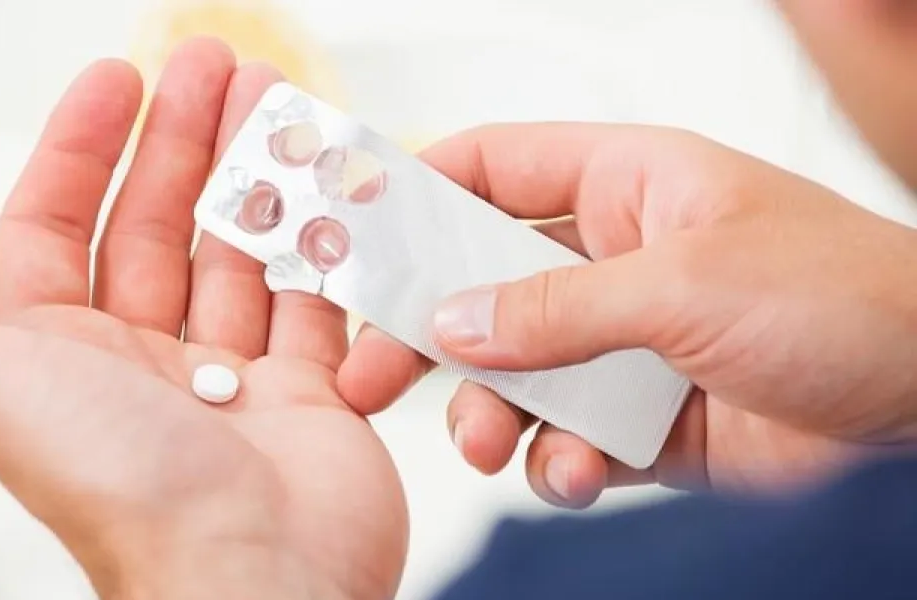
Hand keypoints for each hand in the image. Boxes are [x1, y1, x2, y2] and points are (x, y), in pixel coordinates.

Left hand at [0, 39, 405, 598]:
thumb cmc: (125, 495)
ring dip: (254, 178)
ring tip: (276, 107)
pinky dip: (319, 245)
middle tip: (214, 68)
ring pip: (235, 252)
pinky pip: (308, 299)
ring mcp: (226, 377)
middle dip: (183, 141)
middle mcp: (140, 364)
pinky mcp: (302, 392)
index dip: (80, 148)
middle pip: (157, 226)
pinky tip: (326, 193)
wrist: (259, 576)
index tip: (117, 82)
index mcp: (59, 357)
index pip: (59, 227)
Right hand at [339, 124, 916, 507]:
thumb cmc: (849, 299)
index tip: (352, 236)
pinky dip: (553, 461)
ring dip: (488, 409)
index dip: (417, 193)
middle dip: (427, 328)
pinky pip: (563, 437)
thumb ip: (557, 306)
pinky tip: (571, 473)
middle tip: (371, 370)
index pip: (494, 168)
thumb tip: (453, 323)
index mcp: (626, 185)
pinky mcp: (641, 418)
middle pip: (481, 280)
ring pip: (513, 370)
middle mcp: (615, 259)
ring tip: (488, 441)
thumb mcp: (687, 285)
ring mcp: (624, 341)